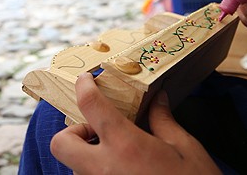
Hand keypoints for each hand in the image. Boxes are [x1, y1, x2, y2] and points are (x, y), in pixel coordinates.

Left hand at [50, 73, 219, 174]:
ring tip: (117, 156)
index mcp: (126, 145)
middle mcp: (104, 169)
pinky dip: (98, 173)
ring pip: (74, 167)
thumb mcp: (185, 149)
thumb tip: (157, 99)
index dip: (84, 86)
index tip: (86, 80)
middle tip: (98, 131)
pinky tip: (122, 171)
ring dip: (87, 156)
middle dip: (73, 132)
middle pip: (61, 143)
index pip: (90, 105)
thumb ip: (164, 121)